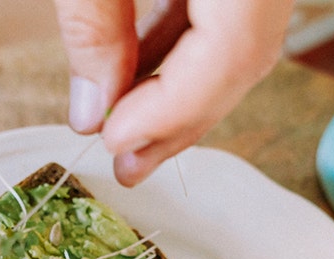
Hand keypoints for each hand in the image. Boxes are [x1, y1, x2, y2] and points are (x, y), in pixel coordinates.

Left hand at [54, 0, 293, 185]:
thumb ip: (94, 25)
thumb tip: (93, 111)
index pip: (228, 55)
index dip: (170, 110)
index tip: (114, 142)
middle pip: (241, 59)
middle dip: (177, 120)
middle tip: (125, 168)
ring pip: (236, 43)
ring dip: (176, 90)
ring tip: (124, 133)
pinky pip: (224, 14)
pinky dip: (180, 46)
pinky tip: (136, 73)